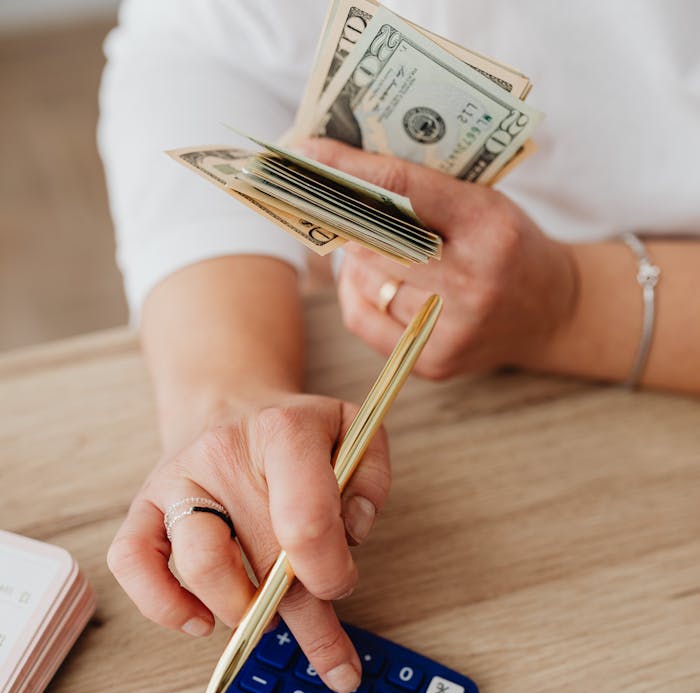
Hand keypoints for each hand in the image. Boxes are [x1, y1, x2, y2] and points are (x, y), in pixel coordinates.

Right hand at [107, 393, 390, 692]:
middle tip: (334, 661)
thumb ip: (370, 479)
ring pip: (200, 563)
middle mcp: (221, 454)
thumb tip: (351, 533)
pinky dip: (164, 606)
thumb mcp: (352, 432)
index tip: (339, 586)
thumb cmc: (294, 435)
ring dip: (240, 610)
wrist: (229, 406)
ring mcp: (176, 482)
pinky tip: (201, 622)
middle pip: (263, 555)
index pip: (306, 519)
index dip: (329, 571)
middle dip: (305, 618)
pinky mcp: (143, 509)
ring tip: (265, 621)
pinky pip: (132, 563)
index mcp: (282, 433)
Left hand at [300, 139, 578, 379]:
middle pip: (376, 241)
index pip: (404, 189)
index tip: (305, 151)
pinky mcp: (435, 361)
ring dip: (353, 258)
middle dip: (345, 217)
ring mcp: (453, 328)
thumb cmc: (509, 244)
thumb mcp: (485, 202)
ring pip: (367, 281)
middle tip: (321, 197)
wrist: (551, 312)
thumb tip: (343, 174)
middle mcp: (473, 281)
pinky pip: (364, 320)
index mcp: (489, 225)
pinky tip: (364, 278)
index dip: (349, 168)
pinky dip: (355, 293)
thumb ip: (426, 190)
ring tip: (361, 240)